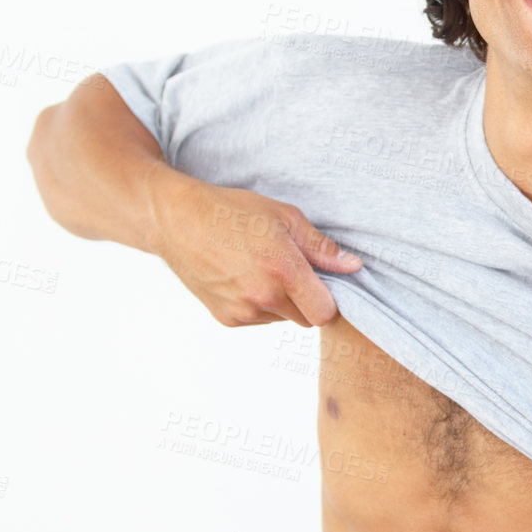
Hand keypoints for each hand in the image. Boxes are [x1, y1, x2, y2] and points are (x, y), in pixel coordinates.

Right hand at [150, 171, 363, 327]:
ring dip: (282, 302)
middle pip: (306, 318)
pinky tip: (243, 278)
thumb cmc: (233, 212)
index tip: (321, 283)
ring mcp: (242, 311)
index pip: (325, 313)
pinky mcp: (226, 319)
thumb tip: (353, 266)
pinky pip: (258, 320)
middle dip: (306, 299)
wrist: (178, 221)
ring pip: (282, 319)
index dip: (328, 300)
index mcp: (283, 271)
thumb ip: (321, 248)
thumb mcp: (284, 217)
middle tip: (290, 271)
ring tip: (261, 269)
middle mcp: (263, 297)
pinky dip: (258, 305)